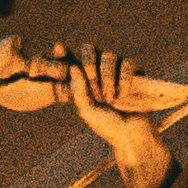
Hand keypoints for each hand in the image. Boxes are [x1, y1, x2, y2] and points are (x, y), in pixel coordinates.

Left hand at [0, 38, 187, 125]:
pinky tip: (123, 92)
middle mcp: (96, 72)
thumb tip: (70, 68)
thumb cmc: (108, 129)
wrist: (135, 139)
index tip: (52, 47)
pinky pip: (127, 62)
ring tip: (110, 98)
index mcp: (80, 81)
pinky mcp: (135, 73)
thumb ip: (75, 90)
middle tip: (89, 84)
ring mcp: (116, 71)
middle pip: (87, 50)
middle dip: (87, 65)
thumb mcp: (86, 111)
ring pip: (107, 56)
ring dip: (107, 78)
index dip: (59, 52)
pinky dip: (123, 76)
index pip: (67, 58)